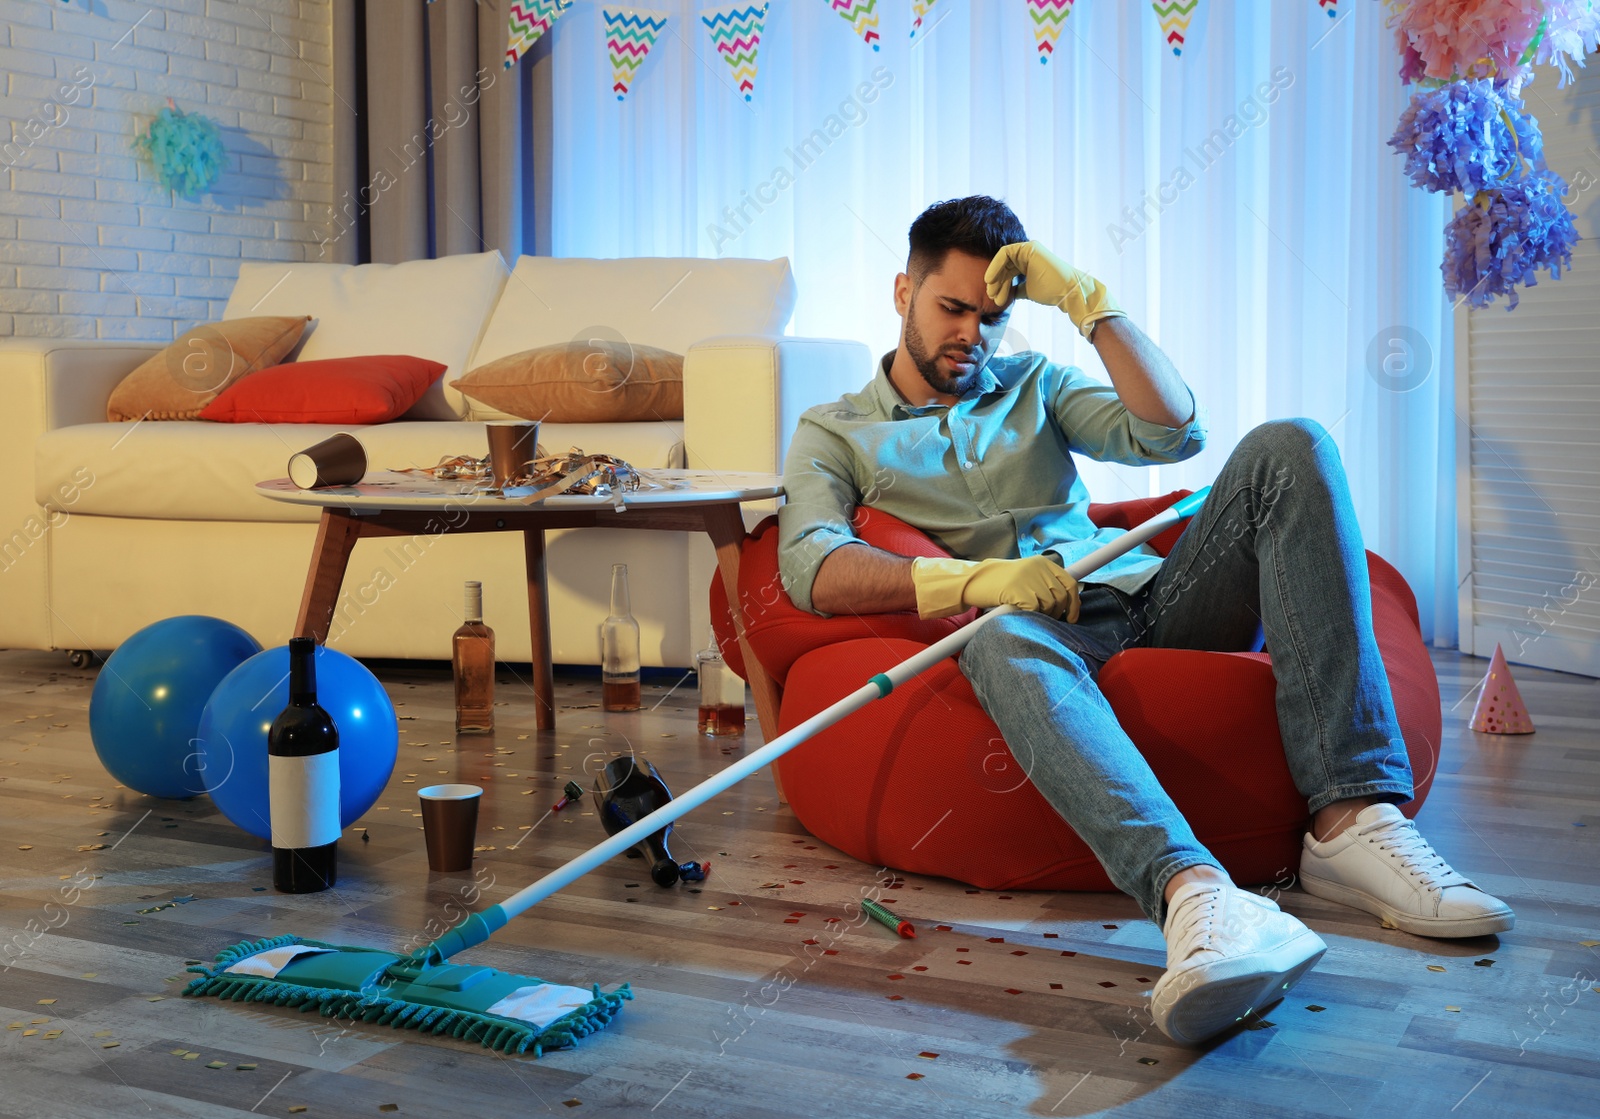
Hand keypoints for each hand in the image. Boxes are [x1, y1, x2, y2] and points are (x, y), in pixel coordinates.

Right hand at [910, 555, 1080, 621]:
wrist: (975, 581)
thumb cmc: (999, 582)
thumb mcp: (1025, 574)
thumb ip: (1043, 582)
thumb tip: (1065, 603)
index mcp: (1043, 563)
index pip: (1069, 583)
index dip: (1074, 603)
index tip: (1073, 617)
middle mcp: (1039, 568)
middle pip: (1061, 597)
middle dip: (1058, 612)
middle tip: (1048, 619)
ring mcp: (1029, 579)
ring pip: (1050, 605)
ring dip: (1044, 616)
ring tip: (1031, 616)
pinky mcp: (1020, 591)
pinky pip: (1035, 610)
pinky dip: (1031, 616)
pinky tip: (1022, 614)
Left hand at [984, 241, 1127, 341]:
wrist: (1067, 292)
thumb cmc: (1050, 292)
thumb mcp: (1027, 290)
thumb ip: (1016, 288)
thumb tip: (1006, 293)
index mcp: (1027, 262)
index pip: (1007, 270)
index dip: (999, 283)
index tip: (993, 296)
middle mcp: (1027, 254)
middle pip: (1004, 266)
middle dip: (996, 282)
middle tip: (991, 296)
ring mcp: (1028, 249)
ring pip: (1003, 261)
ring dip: (996, 278)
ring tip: (993, 294)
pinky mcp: (1029, 248)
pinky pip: (1005, 253)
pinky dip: (995, 266)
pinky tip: (990, 279)